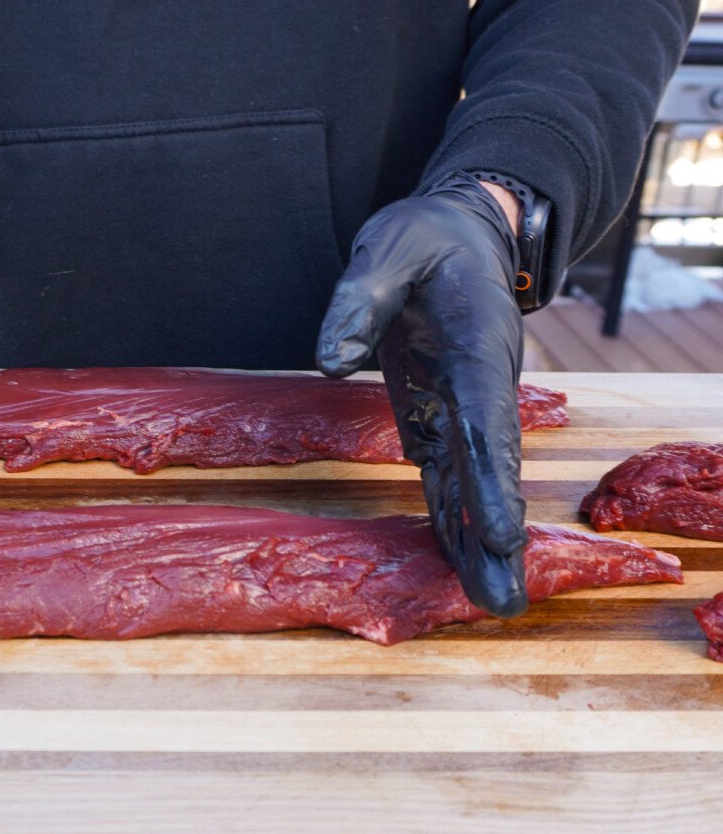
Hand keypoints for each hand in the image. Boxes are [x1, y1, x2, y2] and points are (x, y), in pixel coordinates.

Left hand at [316, 173, 527, 616]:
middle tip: (504, 600)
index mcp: (478, 342)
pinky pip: (447, 467)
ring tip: (490, 600)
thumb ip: (357, 299)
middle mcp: (482, 383)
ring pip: (473, 477)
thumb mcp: (387, 248)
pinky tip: (456, 556)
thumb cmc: (427, 236)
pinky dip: (452, 512)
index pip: (485, 418)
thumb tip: (330, 356)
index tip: (501, 534)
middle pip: (489, 466)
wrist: (462, 233)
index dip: (493, 479)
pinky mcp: (439, 409)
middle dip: (496, 533)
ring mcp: (463, 402)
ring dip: (478, 538)